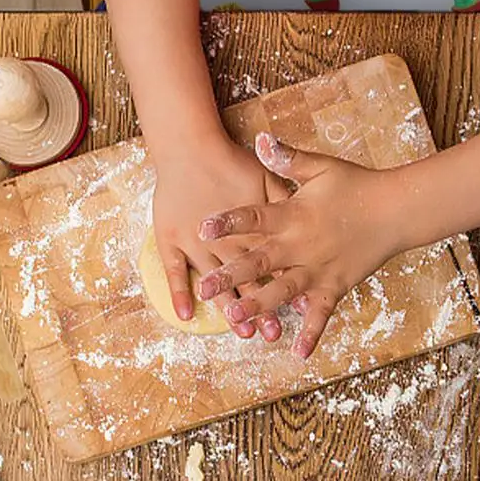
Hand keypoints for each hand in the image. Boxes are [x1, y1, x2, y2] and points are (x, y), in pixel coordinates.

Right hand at [153, 133, 287, 340]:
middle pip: (246, 279)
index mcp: (249, 227)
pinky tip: (185, 315)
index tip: (297, 307)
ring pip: (215, 280)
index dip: (283, 285)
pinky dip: (179, 292)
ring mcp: (195, 242)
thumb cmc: (229, 160)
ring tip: (241, 330)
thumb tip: (308, 214)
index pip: (270, 263)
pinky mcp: (171, 238)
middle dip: (260, 306)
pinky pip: (174, 270)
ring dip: (229, 306)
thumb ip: (286, 196)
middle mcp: (224, 240)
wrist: (189, 147)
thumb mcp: (265, 176)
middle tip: (271, 333)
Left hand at [197, 133, 404, 357]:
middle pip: (260, 261)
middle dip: (231, 274)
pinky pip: (322, 312)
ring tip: (235, 318)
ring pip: (283, 290)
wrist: (396, 209)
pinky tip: (297, 352)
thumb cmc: (355, 184)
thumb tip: (260, 139)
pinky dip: (312, 331)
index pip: (254, 217)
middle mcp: (302, 245)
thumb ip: (287, 158)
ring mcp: (318, 269)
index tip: (203, 227)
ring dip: (259, 305)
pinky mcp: (336, 285)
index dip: (228, 221)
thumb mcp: (320, 167)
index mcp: (294, 214)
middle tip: (205, 286)